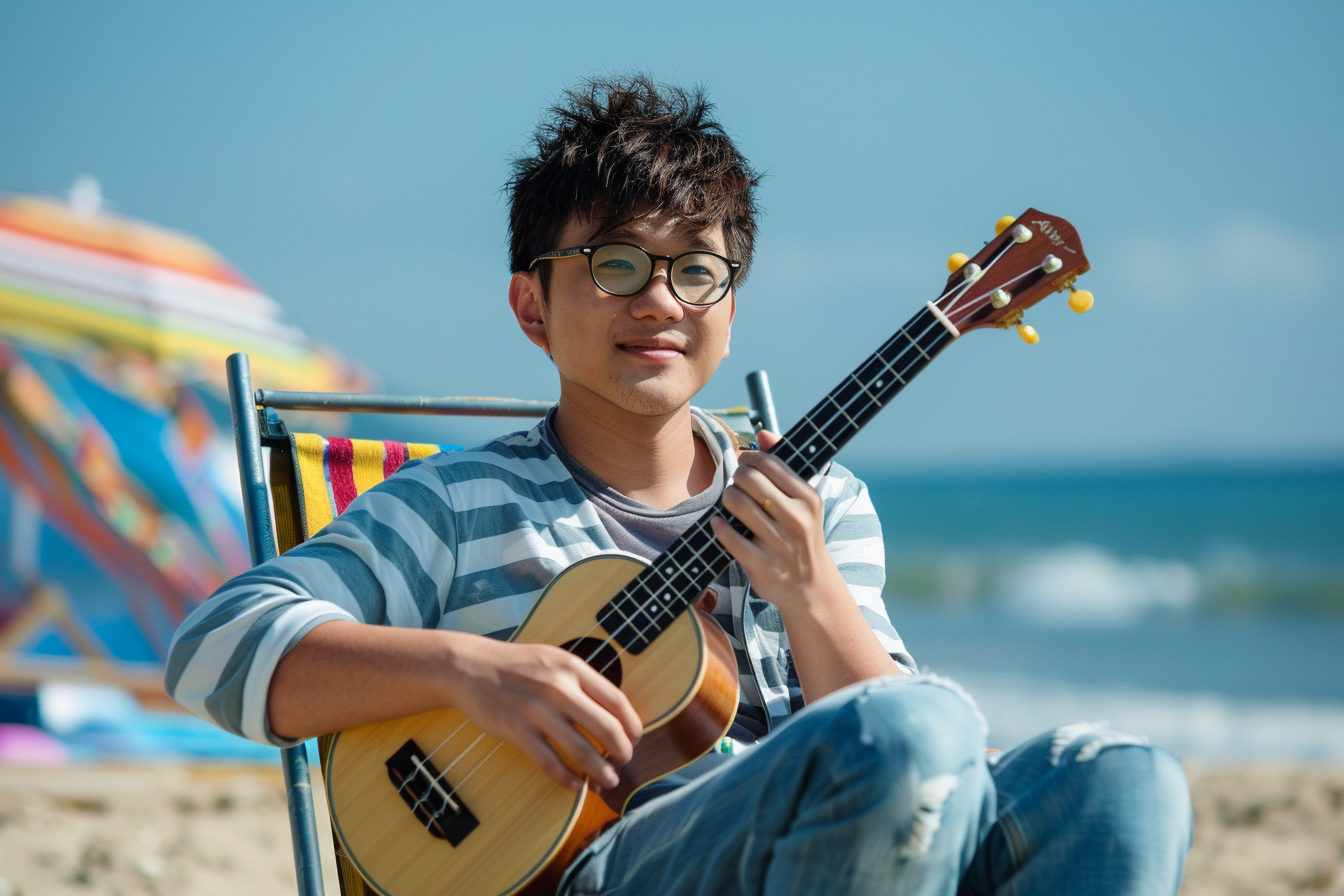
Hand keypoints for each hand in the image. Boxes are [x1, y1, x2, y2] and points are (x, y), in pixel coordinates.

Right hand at [446, 637, 642, 792]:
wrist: (470, 666)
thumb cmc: (518, 666)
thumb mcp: (556, 660)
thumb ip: (583, 683)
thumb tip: (612, 717)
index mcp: (573, 667)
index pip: (617, 701)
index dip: (632, 726)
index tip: (634, 740)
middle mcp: (559, 687)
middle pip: (606, 727)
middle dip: (621, 752)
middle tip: (623, 763)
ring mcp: (536, 709)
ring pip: (580, 749)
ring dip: (599, 771)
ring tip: (607, 781)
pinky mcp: (515, 729)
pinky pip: (548, 760)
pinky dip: (565, 777)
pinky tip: (574, 785)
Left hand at [708, 431, 848, 614]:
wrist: (810, 587)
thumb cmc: (800, 535)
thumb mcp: (801, 501)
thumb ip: (781, 464)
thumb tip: (761, 432)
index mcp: (808, 498)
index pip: (769, 463)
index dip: (749, 458)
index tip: (744, 463)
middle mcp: (796, 520)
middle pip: (749, 479)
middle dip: (737, 477)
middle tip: (738, 485)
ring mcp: (779, 544)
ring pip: (736, 503)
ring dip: (727, 499)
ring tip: (731, 504)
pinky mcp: (761, 565)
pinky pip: (727, 535)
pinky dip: (719, 526)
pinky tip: (721, 524)